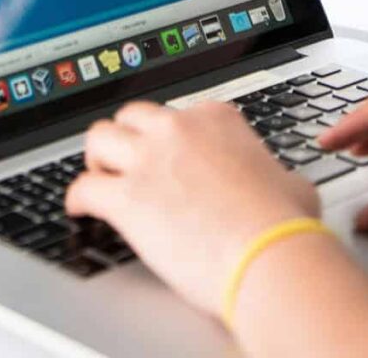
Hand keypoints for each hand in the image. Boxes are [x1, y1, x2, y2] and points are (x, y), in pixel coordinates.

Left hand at [65, 100, 319, 317]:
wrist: (268, 252)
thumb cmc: (282, 224)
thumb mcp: (290, 183)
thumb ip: (275, 174)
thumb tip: (282, 186)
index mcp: (215, 119)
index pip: (179, 115)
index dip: (171, 138)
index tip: (170, 155)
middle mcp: (177, 129)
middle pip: (133, 116)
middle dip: (127, 136)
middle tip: (127, 159)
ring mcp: (149, 159)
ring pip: (99, 137)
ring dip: (97, 157)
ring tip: (99, 175)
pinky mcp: (126, 196)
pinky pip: (83, 187)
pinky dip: (77, 198)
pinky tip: (80, 208)